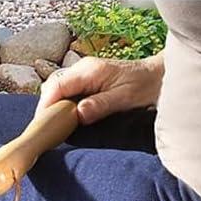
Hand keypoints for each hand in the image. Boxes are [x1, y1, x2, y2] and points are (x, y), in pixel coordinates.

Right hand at [37, 54, 163, 123]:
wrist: (158, 76)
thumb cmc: (144, 86)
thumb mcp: (124, 98)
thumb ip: (100, 105)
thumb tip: (78, 114)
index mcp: (89, 71)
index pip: (57, 86)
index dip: (46, 106)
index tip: (42, 125)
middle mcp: (83, 69)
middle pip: (53, 87)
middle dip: (47, 108)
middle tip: (47, 131)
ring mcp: (84, 74)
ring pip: (59, 90)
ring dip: (55, 107)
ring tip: (55, 129)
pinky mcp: (88, 81)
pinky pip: (68, 92)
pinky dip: (64, 106)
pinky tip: (67, 120)